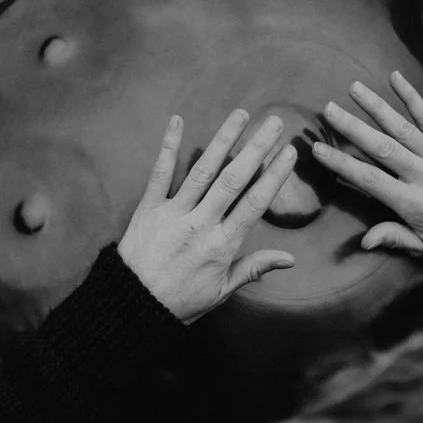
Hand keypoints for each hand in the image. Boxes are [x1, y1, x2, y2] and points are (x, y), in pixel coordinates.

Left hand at [118, 110, 297, 323]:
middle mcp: (199, 225)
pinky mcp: (148, 209)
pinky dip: (168, 146)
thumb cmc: (180, 302)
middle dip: (255, 148)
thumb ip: (254, 269)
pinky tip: (178, 121)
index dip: (273, 176)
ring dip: (223, 140)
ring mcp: (173, 214)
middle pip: (232, 180)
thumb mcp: (221, 292)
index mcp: (221, 246)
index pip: (254, 204)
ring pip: (202, 171)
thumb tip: (290, 259)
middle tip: (273, 122)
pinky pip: (160, 173)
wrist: (132, 306)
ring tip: (241, 115)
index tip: (289, 152)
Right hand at [310, 71, 422, 258]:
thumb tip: (364, 242)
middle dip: (353, 127)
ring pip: (402, 127)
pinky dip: (412, 97)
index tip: (318, 149)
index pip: (370, 180)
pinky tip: (395, 78)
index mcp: (413, 203)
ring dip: (376, 106)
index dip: (342, 164)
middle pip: (382, 148)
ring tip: (353, 88)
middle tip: (328, 110)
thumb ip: (394, 238)